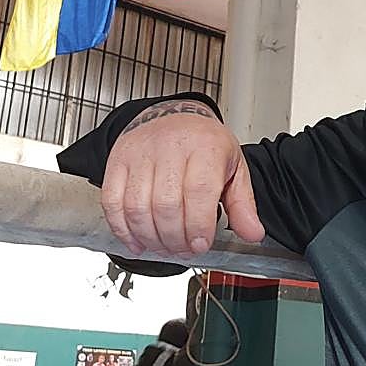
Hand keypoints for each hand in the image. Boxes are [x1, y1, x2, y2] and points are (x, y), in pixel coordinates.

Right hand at [101, 98, 264, 255]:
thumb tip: (252, 234)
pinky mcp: (117, 161)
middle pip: (166, 204)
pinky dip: (123, 229)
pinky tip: (138, 242)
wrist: (173, 115)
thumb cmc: (205, 145)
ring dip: (150, 237)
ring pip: (137, 206)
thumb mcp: (234, 169)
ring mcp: (139, 154)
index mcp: (205, 147)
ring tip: (165, 248)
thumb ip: (243, 204)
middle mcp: (170, 148)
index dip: (198, 225)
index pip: (199, 191)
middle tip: (184, 251)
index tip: (201, 245)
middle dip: (175, 238)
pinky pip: (112, 201)